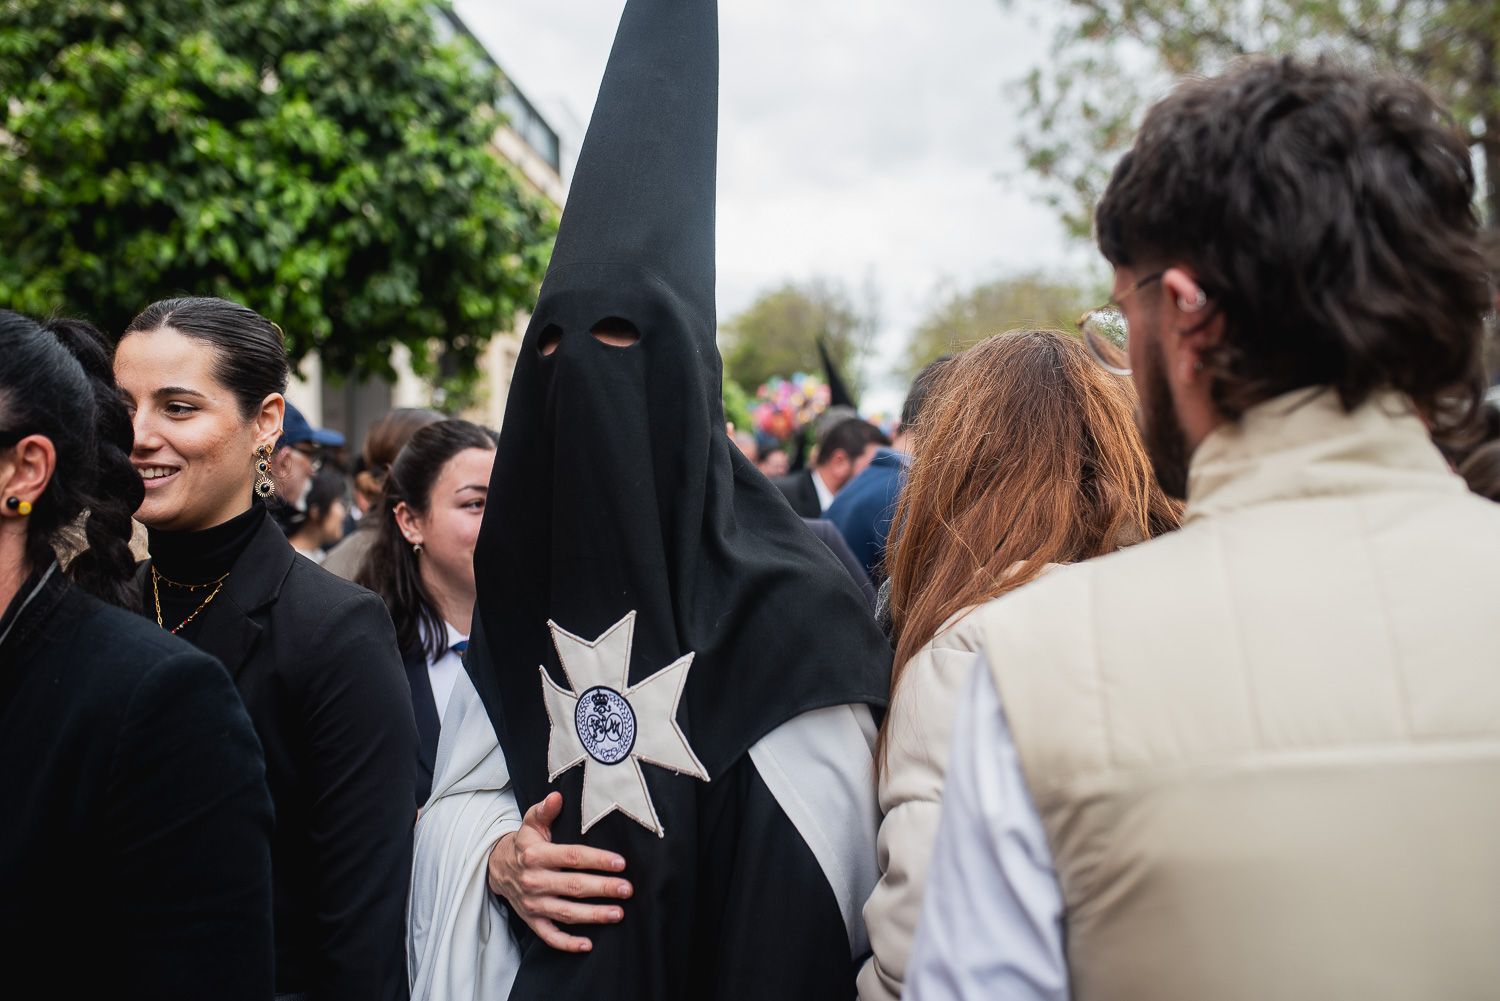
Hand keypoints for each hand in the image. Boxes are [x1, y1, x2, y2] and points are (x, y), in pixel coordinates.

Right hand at [487, 791, 632, 952]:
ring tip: (618, 913)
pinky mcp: (532, 920)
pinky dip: (568, 943)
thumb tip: (557, 796)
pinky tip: (589, 944)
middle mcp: (534, 881)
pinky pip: (550, 936)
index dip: (597, 860)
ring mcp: (533, 904)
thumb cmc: (524, 843)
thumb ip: (545, 810)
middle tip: (627, 889)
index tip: (620, 862)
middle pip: (574, 886)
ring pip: (567, 913)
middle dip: (603, 888)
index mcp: (536, 855)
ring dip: (593, 915)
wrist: (496, 867)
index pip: (572, 857)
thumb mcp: (531, 823)